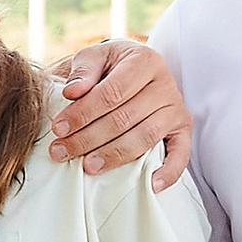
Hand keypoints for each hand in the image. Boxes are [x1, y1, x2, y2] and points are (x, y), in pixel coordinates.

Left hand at [47, 40, 192, 190]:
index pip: (112, 92)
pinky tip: (150, 185)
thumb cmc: (110, 66)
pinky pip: (181, 154)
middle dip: (89, 137)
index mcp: (144, 61)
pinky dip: (168, 172)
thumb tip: (73, 92)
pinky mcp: (183, 130)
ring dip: (114, 155)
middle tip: (63, 151)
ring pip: (145, 137)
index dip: (83, 112)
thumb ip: (83, 70)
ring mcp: (176, 109)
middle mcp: (165, 84)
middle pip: (125, 118)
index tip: (59, 128)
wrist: (133, 69)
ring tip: (88, 166)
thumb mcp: (95, 56)